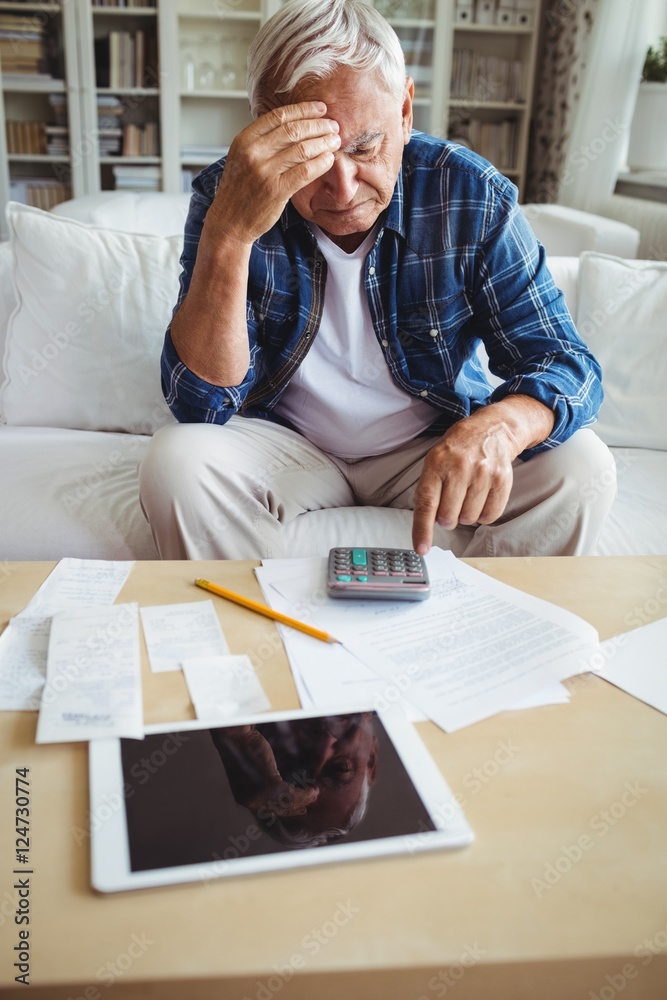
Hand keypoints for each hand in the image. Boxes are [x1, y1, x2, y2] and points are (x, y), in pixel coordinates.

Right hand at [205, 102, 339, 245]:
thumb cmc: (239, 190)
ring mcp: (265, 172)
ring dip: (323, 143)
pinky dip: (321, 163)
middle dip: (318, 126)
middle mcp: (253, 153)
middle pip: (294, 130)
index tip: (321, 109)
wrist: (230, 221)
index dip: (303, 110)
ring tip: (335, 141)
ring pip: (302, 149)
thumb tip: (293, 124)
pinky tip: (329, 160)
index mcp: (244, 140)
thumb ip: (262, 141)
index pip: (279, 116)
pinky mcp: (277, 191)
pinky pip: (305, 172)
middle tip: (333, 126)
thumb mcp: (242, 158)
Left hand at [411, 396, 554, 553]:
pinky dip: (483, 515)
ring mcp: (483, 473)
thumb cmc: (458, 450)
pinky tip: (481, 499)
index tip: (421, 549)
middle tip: (451, 502)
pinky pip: (490, 515)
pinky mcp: (502, 479)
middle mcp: (460, 467)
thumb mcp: (435, 461)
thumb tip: (426, 526)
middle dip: (447, 518)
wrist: (492, 430)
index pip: (427, 503)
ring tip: (467, 496)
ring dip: (466, 515)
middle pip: (448, 516)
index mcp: (437, 463)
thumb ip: (428, 490)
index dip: (422, 529)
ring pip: (469, 518)